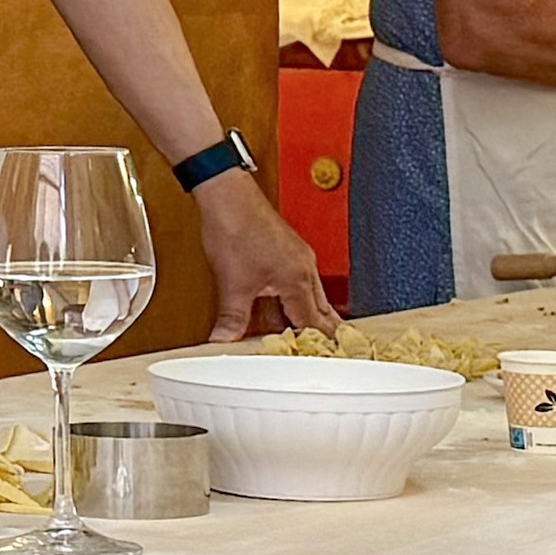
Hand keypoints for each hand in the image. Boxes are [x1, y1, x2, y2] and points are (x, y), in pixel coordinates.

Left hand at [196, 174, 336, 338]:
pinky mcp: (288, 249)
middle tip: (330, 352)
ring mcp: (298, 256)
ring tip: (308, 336)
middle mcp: (304, 267)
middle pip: (321, 309)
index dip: (319, 344)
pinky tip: (284, 306)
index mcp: (298, 279)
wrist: (227, 196)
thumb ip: (232, 318)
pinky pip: (300, 282)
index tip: (327, 358)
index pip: (315, 323)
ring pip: (311, 295)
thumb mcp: (232, 284)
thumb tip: (225, 340)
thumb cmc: (235, 227)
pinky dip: (296, 298)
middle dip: (323, 332)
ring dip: (308, 315)